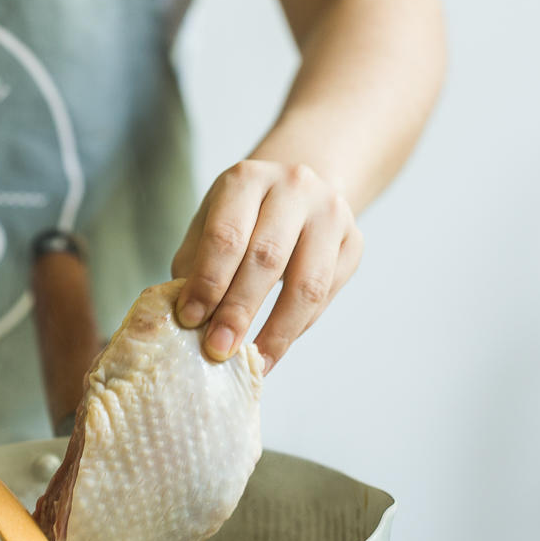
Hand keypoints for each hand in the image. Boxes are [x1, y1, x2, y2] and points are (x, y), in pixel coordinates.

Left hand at [172, 160, 363, 373]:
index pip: (226, 236)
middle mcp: (294, 187)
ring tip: (254, 361)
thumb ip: (194, 267)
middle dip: (238, 311)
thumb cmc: (240, 218)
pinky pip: (326, 295)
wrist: (296, 192)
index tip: (190, 321)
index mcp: (246, 178)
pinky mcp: (354, 241)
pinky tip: (275, 347)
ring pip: (307, 283)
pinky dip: (299, 327)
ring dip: (277, 330)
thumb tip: (185, 323)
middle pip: (266, 258)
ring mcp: (330, 212)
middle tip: (218, 350)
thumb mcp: (208, 226)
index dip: (208, 282)